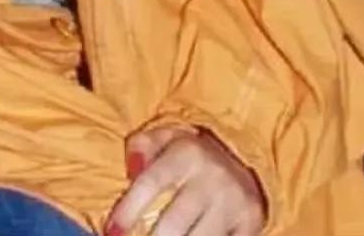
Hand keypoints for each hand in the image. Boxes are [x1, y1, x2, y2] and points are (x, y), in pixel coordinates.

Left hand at [107, 124, 263, 235]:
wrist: (242, 155)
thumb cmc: (190, 154)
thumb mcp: (164, 138)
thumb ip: (140, 146)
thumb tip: (131, 169)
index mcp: (187, 153)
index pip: (151, 183)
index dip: (128, 210)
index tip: (112, 231)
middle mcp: (213, 177)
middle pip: (175, 223)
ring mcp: (234, 203)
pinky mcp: (251, 223)